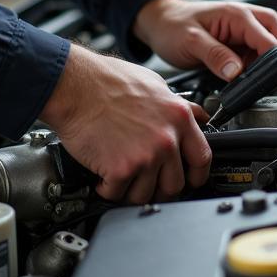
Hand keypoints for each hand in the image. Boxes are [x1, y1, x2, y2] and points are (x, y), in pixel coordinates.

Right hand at [41, 42, 211, 203]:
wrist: (74, 85)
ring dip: (131, 190)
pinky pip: (118, 194)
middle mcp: (166, 138)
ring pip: (146, 195)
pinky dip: (107, 188)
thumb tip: (198, 115)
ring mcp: (146, 156)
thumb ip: (179, 104)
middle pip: (175, 184)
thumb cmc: (107, 81)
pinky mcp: (121, 169)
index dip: (197, 175)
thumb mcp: (155, 84)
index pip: (203, 159)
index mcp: (178, 117)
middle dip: (159, 188)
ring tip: (121, 176)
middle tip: (145, 181)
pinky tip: (103, 175)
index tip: (190, 180)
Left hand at [132, 0, 276, 81]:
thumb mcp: (190, 41)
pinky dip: (258, 68)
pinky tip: (248, 80)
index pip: (269, 38)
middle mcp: (245, 19)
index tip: (272, 81)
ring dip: (269, 65)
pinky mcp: (238, 42)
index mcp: (237, 15)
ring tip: (259, 83)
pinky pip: (257, 55)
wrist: (159, 22)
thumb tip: (236, 72)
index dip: (275, 61)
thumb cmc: (172, 25)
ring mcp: (243, 31)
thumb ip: (215, 56)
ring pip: (271, 47)